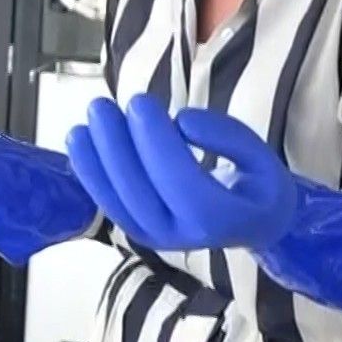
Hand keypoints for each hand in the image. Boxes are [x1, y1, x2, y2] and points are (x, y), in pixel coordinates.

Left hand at [64, 95, 295, 250]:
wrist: (251, 223)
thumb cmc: (256, 186)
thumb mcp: (262, 158)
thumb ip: (229, 137)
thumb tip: (183, 121)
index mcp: (221, 218)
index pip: (182, 183)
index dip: (157, 144)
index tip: (141, 103)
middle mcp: (183, 234)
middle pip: (141, 193)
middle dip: (116, 146)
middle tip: (103, 105)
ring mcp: (155, 237)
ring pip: (117, 202)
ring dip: (95, 158)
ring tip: (87, 119)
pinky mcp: (135, 230)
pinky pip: (107, 203)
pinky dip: (89, 172)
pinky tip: (79, 141)